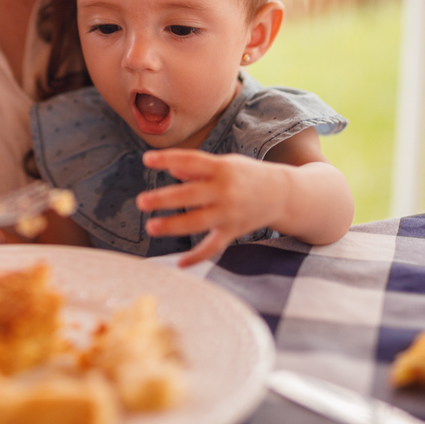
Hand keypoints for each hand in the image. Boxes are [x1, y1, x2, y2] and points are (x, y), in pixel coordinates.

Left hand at [135, 149, 284, 267]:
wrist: (282, 194)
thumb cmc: (247, 175)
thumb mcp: (225, 164)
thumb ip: (197, 168)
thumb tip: (172, 169)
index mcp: (221, 168)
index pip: (191, 161)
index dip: (168, 159)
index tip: (146, 159)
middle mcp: (225, 190)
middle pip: (190, 195)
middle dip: (165, 199)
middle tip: (141, 202)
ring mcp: (229, 213)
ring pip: (197, 222)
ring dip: (173, 226)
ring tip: (151, 227)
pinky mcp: (233, 231)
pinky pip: (213, 246)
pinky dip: (197, 257)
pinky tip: (180, 264)